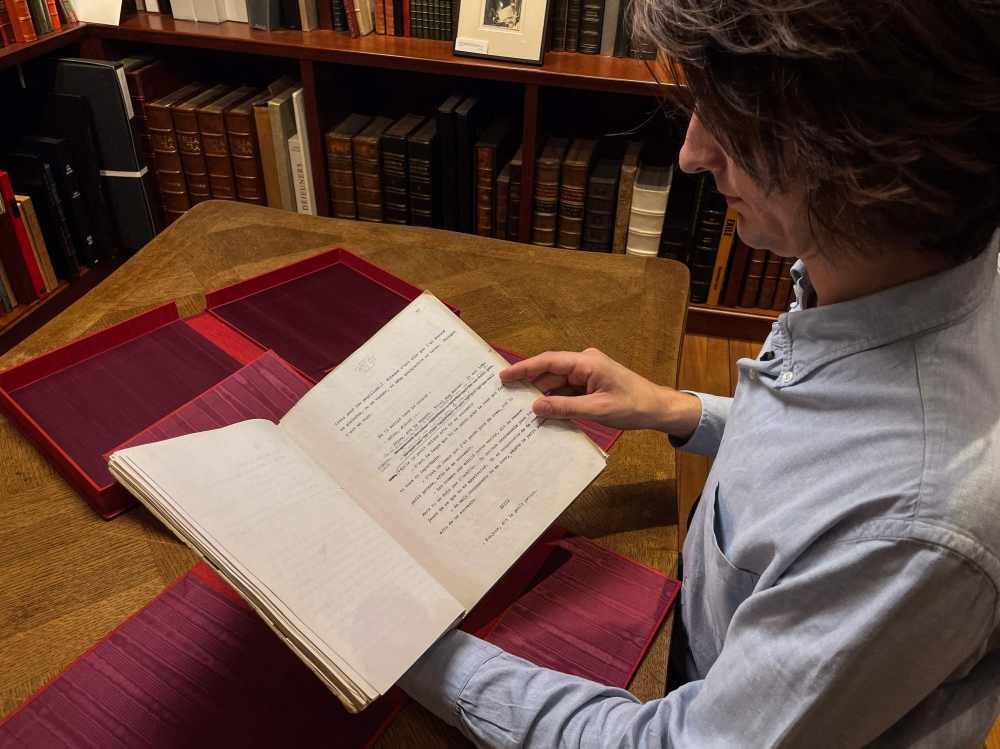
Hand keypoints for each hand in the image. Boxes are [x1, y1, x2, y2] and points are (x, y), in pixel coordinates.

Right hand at [499, 348, 701, 438]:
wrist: (658, 409)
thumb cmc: (633, 406)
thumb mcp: (597, 410)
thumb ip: (565, 408)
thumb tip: (535, 408)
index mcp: (587, 362)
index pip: (548, 362)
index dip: (524, 368)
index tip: (503, 377)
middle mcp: (585, 364)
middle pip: (550, 374)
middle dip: (532, 388)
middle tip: (509, 402)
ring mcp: (588, 374)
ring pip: (558, 385)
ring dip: (545, 399)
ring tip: (526, 414)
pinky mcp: (590, 385)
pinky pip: (568, 392)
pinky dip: (558, 403)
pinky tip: (547, 416)